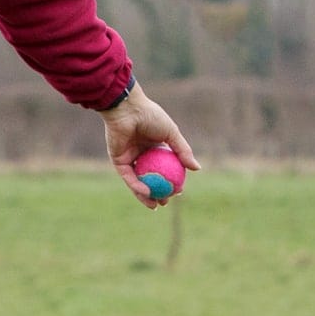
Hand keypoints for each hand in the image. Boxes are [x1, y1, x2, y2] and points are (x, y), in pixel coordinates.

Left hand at [100, 82, 201, 208]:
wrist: (128, 110)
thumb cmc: (151, 117)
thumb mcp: (172, 134)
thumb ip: (183, 151)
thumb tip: (197, 169)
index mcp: (156, 146)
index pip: (165, 168)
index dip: (171, 181)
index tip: (179, 191)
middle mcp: (142, 154)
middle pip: (151, 178)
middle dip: (158, 192)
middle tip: (166, 202)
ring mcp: (129, 158)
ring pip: (138, 180)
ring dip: (146, 194)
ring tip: (155, 205)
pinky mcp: (118, 161)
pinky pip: (128, 176)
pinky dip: (136, 185)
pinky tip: (146, 192)